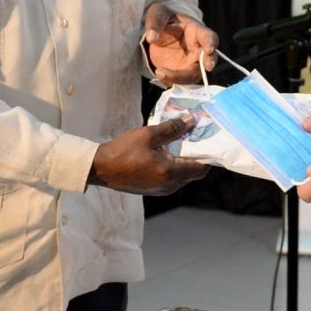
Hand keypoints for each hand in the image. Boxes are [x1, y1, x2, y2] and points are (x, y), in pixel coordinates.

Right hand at [92, 117, 210, 195]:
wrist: (101, 168)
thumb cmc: (123, 151)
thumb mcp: (148, 135)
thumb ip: (172, 128)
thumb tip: (191, 121)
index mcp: (171, 173)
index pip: (201, 168)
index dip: (208, 155)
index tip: (209, 140)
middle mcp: (170, 185)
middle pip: (194, 173)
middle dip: (198, 156)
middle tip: (197, 139)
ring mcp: (162, 189)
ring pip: (183, 176)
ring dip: (186, 161)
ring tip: (183, 143)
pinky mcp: (154, 189)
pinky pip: (172, 179)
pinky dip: (175, 167)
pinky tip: (169, 153)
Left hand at [143, 5, 216, 84]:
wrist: (159, 33)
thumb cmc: (164, 19)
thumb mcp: (158, 14)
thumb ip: (155, 23)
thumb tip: (151, 37)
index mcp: (196, 31)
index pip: (209, 36)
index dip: (211, 43)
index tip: (209, 49)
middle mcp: (198, 49)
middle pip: (208, 59)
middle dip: (209, 64)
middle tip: (207, 68)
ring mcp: (191, 62)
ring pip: (194, 74)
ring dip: (180, 77)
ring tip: (160, 72)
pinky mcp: (182, 72)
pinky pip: (180, 81)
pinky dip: (170, 81)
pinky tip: (159, 72)